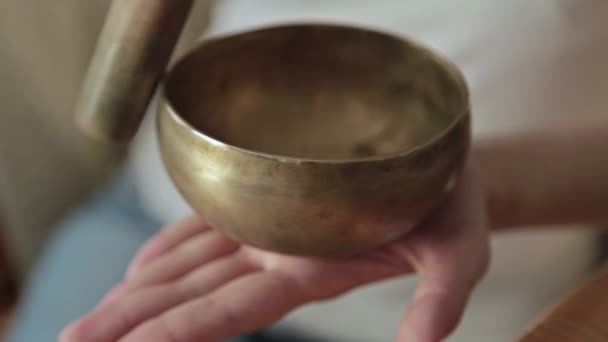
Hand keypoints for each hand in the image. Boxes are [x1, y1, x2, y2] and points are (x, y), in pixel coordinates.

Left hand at [61, 165, 488, 341]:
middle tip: (73, 341)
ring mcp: (269, 230)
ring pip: (190, 262)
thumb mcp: (458, 256)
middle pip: (193, 294)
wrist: (447, 177)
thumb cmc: (454, 213)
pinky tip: (137, 264)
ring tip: (90, 317)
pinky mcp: (269, 201)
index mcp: (311, 272)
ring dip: (139, 287)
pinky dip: (168, 244)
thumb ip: (438, 303)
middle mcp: (279, 256)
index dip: (176, 331)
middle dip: (133, 319)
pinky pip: (207, 226)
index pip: (230, 310)